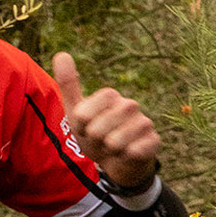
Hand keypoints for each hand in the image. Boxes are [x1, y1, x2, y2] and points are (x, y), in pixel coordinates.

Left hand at [52, 51, 160, 188]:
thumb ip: (68, 85)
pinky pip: (134, 152)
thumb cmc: (95, 135)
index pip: (84, 113)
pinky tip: (126, 155)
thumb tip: (61, 54)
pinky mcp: (154, 141)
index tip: (85, 128)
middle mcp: (129, 105)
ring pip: (115, 142)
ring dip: (108, 151)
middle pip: (97, 129)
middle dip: (94, 141)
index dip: (82, 126)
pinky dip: (125, 158)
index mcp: (110, 96)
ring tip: (112, 149)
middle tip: (100, 141)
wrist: (116, 162)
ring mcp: (143, 123)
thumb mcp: (77, 113)